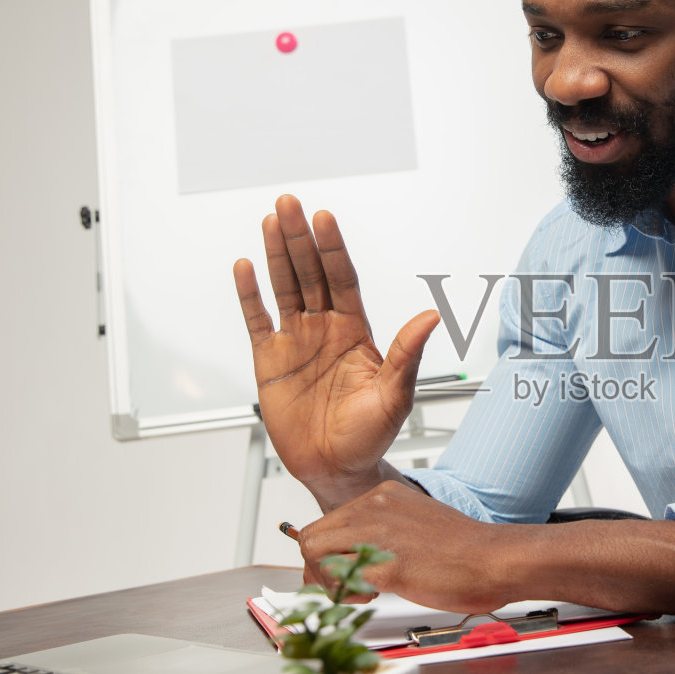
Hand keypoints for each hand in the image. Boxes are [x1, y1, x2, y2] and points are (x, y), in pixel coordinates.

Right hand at [233, 195, 438, 507]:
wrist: (336, 469)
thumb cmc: (369, 435)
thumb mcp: (394, 397)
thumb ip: (406, 355)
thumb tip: (429, 318)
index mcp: (356, 331)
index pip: (342, 280)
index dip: (332, 249)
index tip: (325, 218)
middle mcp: (325, 329)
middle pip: (310, 274)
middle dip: (300, 239)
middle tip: (289, 203)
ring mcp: (296, 342)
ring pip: (284, 288)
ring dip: (276, 254)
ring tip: (269, 220)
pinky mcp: (269, 361)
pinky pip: (257, 320)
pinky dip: (249, 295)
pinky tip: (245, 266)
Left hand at [296, 482, 516, 614]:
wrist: (496, 560)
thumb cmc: (465, 551)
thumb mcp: (416, 525)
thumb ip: (384, 533)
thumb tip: (357, 554)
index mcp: (383, 496)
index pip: (328, 522)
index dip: (325, 552)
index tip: (337, 570)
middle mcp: (376, 507)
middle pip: (312, 537)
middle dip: (318, 568)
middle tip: (340, 586)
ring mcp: (379, 533)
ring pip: (316, 554)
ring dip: (328, 581)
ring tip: (359, 590)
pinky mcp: (387, 563)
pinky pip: (339, 578)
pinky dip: (345, 593)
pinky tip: (372, 595)